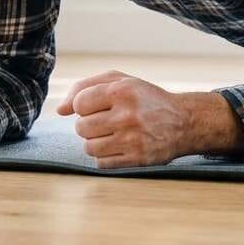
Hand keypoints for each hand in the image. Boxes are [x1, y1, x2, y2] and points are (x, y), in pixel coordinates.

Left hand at [56, 70, 191, 168]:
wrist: (184, 122)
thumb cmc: (145, 99)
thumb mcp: (120, 81)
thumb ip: (85, 87)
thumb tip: (59, 110)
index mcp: (122, 91)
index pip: (79, 103)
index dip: (83, 106)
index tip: (96, 106)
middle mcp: (127, 115)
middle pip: (81, 128)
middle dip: (89, 125)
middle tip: (105, 121)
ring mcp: (132, 140)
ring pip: (89, 147)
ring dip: (95, 142)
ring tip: (111, 134)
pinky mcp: (137, 160)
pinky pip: (101, 163)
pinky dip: (105, 156)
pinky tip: (119, 146)